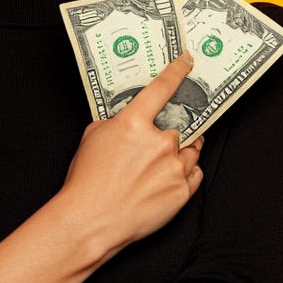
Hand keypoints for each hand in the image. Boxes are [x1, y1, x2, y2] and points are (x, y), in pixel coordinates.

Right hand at [60, 52, 204, 252]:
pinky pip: (195, 173)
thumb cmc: (87, 181)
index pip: (162, 88)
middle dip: (171, 130)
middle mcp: (159, 143)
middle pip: (179, 125)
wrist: (92, 222)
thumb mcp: (93, 137)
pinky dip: (186, 172)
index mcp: (134, 123)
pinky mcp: (182, 192)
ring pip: (192, 149)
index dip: (177, 71)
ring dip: (183, 150)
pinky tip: (170, 176)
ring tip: (167, 158)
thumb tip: (130, 118)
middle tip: (162, 138)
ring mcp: (173, 168)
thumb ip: (116, 122)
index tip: (187, 60)